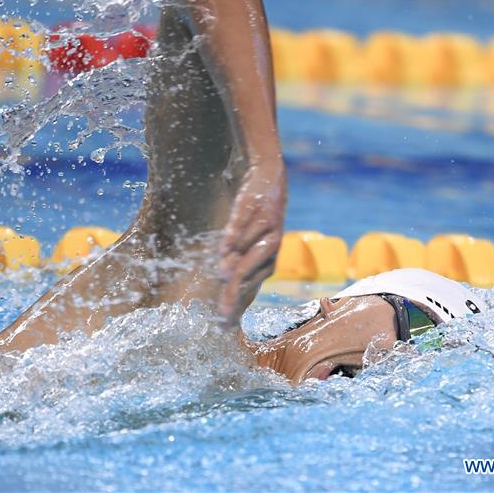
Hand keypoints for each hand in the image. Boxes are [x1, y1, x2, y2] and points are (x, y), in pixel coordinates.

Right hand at [218, 161, 285, 326]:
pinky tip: (224, 246)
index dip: (238, 300)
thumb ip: (238, 261)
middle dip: (237, 291)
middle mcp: (271, 243)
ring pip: (250, 247)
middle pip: (251, 271)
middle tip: (222, 310)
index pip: (252, 284)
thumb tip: (224, 284)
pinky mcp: (255, 205)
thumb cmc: (257, 215)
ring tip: (222, 276)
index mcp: (269, 256)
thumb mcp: (250, 240)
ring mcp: (265, 224)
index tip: (223, 318)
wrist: (269, 176)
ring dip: (236, 262)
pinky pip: (244, 222)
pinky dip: (234, 234)